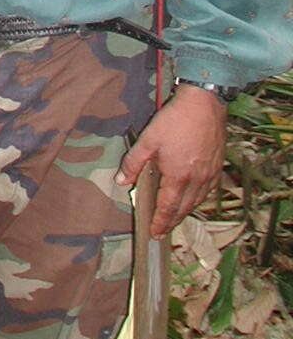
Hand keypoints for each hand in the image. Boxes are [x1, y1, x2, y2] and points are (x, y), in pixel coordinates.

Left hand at [116, 85, 226, 236]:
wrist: (204, 105)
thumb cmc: (174, 121)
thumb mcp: (148, 140)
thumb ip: (133, 163)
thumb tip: (121, 182)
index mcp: (177, 177)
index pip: (167, 207)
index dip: (160, 222)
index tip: (154, 233)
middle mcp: (196, 180)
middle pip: (184, 208)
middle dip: (172, 222)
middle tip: (164, 231)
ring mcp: (210, 174)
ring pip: (197, 201)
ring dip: (186, 212)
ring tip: (176, 218)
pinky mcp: (218, 166)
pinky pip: (209, 191)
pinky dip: (199, 199)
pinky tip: (195, 198)